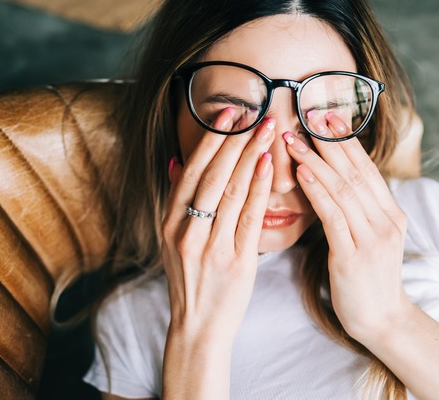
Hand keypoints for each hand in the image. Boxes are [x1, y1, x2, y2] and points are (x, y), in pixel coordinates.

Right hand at [161, 110, 274, 342]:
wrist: (198, 327)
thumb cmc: (191, 279)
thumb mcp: (173, 240)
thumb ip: (176, 201)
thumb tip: (176, 161)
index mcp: (170, 223)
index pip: (191, 171)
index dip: (210, 139)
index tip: (228, 113)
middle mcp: (186, 231)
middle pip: (212, 175)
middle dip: (234, 140)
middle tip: (255, 112)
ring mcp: (210, 247)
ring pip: (231, 191)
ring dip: (250, 155)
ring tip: (268, 130)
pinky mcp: (236, 261)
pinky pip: (249, 217)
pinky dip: (258, 188)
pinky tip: (268, 165)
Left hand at [283, 114, 412, 344]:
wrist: (382, 321)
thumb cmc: (367, 279)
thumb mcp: (369, 238)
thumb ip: (359, 210)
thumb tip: (335, 180)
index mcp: (392, 214)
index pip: (366, 168)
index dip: (346, 141)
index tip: (326, 117)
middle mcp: (387, 221)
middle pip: (355, 172)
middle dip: (330, 142)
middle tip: (307, 115)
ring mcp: (373, 238)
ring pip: (343, 189)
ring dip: (316, 161)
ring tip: (293, 140)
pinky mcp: (354, 256)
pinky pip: (333, 216)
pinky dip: (316, 191)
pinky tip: (301, 173)